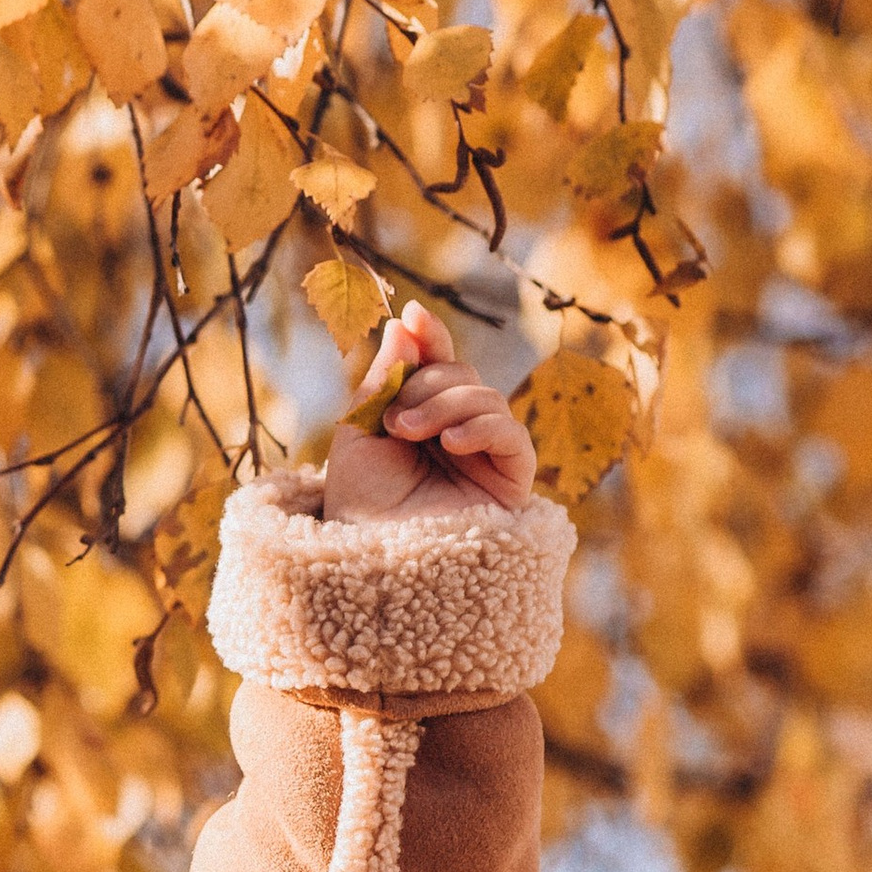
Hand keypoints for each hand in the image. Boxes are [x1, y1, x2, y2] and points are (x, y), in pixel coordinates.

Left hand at [324, 303, 533, 523]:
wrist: (374, 557)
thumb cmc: (361, 503)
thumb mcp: (360, 432)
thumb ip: (384, 379)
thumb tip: (405, 325)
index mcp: (421, 419)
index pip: (435, 366)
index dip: (430, 338)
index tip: (412, 314)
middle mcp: (456, 433)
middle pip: (461, 375)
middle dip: (427, 383)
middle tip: (395, 419)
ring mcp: (485, 456)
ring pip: (486, 397)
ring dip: (446, 405)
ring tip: (410, 433)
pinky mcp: (510, 481)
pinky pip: (511, 435)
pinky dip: (483, 428)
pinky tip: (453, 443)